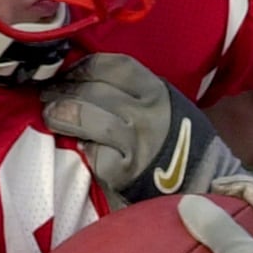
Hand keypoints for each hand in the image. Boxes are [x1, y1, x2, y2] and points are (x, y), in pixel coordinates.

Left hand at [42, 54, 243, 209]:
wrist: (204, 186)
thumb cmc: (182, 145)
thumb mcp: (168, 107)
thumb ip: (136, 94)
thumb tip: (88, 82)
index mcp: (158, 91)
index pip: (112, 65)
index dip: (83, 67)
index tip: (67, 73)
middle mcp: (147, 111)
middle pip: (92, 89)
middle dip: (63, 89)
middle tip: (47, 94)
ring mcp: (134, 141)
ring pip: (84, 115)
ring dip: (58, 114)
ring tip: (49, 115)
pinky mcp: (122, 169)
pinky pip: (90, 150)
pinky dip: (79, 146)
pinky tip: (74, 145)